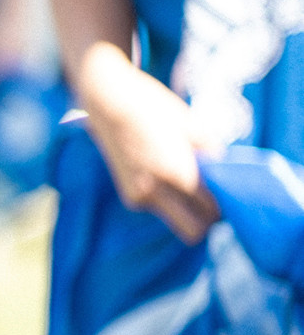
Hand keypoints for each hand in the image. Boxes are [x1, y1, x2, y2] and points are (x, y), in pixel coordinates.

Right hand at [74, 41, 218, 243]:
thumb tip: (225, 174)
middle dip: (207, 220)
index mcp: (177, 172)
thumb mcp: (192, 125)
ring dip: (187, 211)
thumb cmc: (152, 107)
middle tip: (213, 200)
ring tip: (188, 184)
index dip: (225, 204)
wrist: (106, 102)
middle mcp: (156, 191)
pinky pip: (159, 209)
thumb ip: (213, 154)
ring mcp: (139, 196)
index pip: (212, 208)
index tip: (227, 193)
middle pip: (193, 231)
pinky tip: (164, 176)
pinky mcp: (129, 195)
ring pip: (176, 221)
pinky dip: (168, 201)